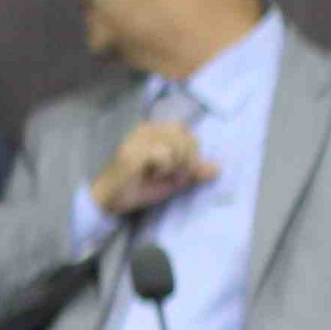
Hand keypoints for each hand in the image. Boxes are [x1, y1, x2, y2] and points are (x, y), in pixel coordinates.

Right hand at [90, 121, 216, 219]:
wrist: (113, 200)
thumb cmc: (141, 187)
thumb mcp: (175, 179)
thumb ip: (194, 171)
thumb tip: (218, 168)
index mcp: (157, 132)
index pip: (189, 134)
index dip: (192, 155)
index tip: (180, 173)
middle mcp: (147, 129)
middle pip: (187, 137)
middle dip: (188, 161)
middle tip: (173, 177)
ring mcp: (138, 138)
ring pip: (177, 143)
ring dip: (177, 166)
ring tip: (162, 177)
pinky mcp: (133, 150)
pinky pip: (163, 153)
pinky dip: (164, 168)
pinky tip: (152, 176)